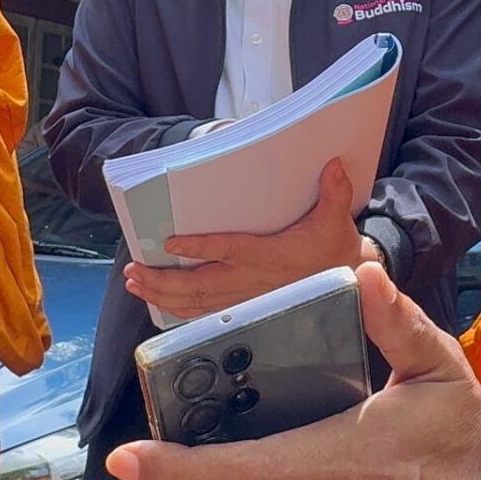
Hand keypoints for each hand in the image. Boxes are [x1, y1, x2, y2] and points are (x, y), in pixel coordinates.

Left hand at [126, 159, 369, 320]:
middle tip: (134, 271)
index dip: (199, 249)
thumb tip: (334, 164)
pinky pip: (205, 314)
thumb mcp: (336, 221)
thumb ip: (334, 193)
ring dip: (163, 295)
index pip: (229, 251)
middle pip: (200, 286)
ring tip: (135, 283)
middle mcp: (251, 281)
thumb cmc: (333, 250)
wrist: (346, 284)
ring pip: (197, 303)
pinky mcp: (244, 308)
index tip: (170, 243)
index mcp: (268, 256)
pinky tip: (158, 303)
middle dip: (163, 281)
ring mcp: (245, 298)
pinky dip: (179, 311)